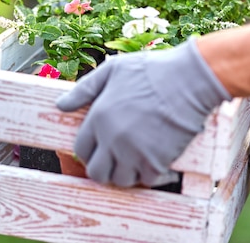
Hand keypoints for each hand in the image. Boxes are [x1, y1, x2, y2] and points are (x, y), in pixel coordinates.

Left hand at [56, 39, 230, 186]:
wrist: (188, 80)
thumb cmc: (152, 70)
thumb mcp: (112, 70)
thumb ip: (84, 89)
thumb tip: (60, 104)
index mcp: (98, 118)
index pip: (80, 149)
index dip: (89, 150)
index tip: (100, 147)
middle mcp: (112, 139)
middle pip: (97, 172)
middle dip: (103, 168)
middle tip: (115, 159)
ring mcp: (135, 152)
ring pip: (120, 180)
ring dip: (126, 173)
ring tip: (134, 160)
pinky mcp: (157, 160)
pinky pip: (146, 180)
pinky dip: (149, 174)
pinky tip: (154, 160)